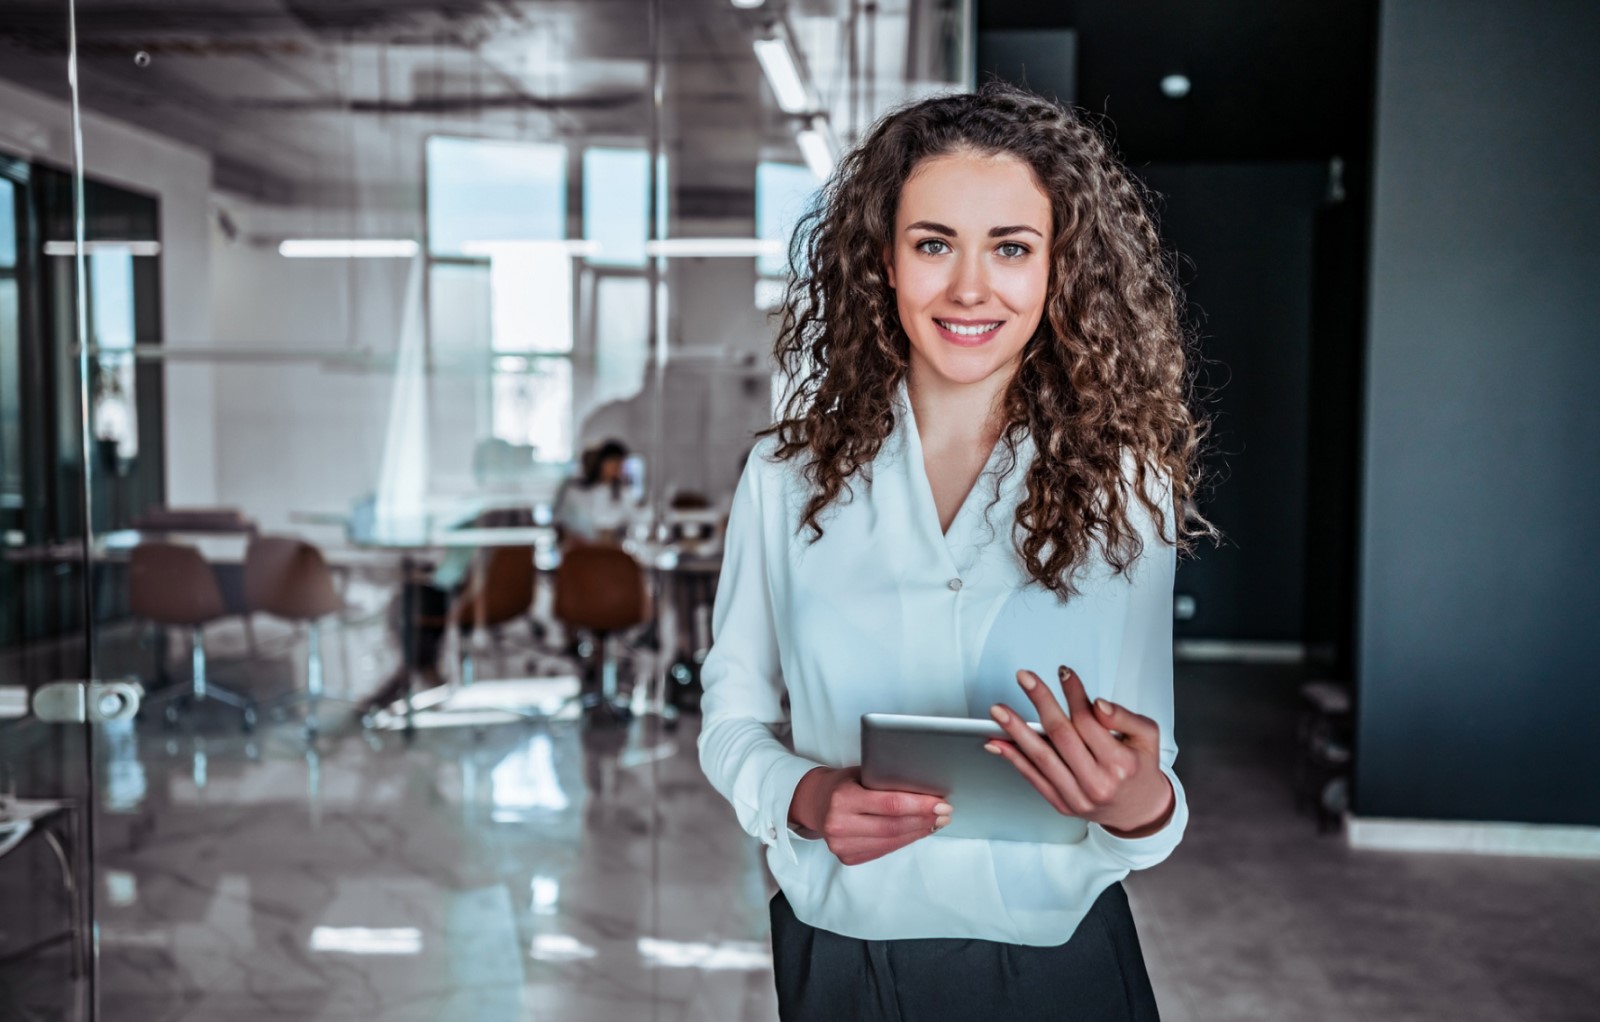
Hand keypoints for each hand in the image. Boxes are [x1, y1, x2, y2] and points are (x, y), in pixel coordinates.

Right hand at [788, 766, 950, 865]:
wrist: (813, 803)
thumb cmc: (841, 784)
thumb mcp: (859, 773)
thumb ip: (884, 781)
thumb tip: (925, 790)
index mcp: (842, 798)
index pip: (890, 805)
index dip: (919, 806)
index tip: (941, 803)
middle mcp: (839, 824)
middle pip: (894, 826)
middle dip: (924, 820)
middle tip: (945, 814)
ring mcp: (842, 845)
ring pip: (891, 841)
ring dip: (918, 832)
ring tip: (936, 823)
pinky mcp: (847, 857)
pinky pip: (883, 850)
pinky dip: (904, 840)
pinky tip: (917, 831)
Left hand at [985, 667, 1174, 837]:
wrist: (1138, 810)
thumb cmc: (1139, 769)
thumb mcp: (1146, 737)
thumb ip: (1124, 716)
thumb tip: (1097, 703)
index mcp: (1119, 764)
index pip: (1088, 721)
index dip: (1073, 694)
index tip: (1063, 673)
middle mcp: (1097, 782)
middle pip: (1061, 735)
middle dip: (1040, 701)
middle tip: (1025, 678)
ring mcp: (1076, 796)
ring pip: (1041, 757)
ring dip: (1016, 730)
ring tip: (999, 711)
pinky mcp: (1061, 803)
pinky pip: (1032, 777)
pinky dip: (1013, 758)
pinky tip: (998, 741)